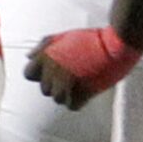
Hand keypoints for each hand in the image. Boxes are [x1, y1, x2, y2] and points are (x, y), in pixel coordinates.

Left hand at [26, 26, 142, 110]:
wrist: (114, 45)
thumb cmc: (90, 38)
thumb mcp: (63, 35)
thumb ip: (43, 46)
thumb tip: (28, 57)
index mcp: (46, 57)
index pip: (28, 74)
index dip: (39, 74)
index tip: (50, 72)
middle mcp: (53, 71)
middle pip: (45, 89)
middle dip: (55, 84)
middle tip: (71, 76)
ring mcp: (67, 83)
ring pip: (57, 99)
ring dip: (66, 94)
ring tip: (78, 83)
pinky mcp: (81, 93)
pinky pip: (72, 106)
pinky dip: (78, 101)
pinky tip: (85, 90)